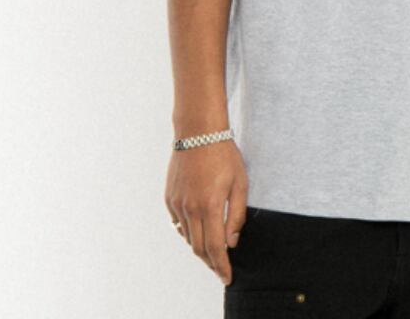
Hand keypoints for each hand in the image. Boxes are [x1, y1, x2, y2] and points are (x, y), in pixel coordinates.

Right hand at [165, 140, 248, 284]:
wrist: (198, 132)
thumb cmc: (224, 154)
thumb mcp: (240, 183)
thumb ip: (236, 215)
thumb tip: (232, 242)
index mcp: (209, 205)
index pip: (214, 248)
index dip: (221, 266)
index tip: (228, 277)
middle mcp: (189, 208)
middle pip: (198, 248)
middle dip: (211, 262)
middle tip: (221, 269)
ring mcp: (177, 203)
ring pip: (187, 237)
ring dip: (200, 248)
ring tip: (213, 253)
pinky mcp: (169, 198)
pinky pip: (178, 224)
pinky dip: (189, 233)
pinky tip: (199, 232)